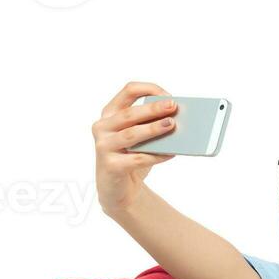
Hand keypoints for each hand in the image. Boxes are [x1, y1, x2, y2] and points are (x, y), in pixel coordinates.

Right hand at [93, 81, 177, 214]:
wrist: (118, 190)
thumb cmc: (132, 156)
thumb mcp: (140, 137)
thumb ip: (150, 125)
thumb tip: (176, 118)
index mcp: (110, 113)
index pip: (129, 91)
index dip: (149, 89)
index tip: (169, 95)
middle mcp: (102, 127)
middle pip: (130, 113)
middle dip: (153, 108)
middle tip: (173, 106)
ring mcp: (104, 146)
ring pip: (132, 134)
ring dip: (154, 129)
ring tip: (172, 125)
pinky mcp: (111, 166)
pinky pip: (137, 159)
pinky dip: (156, 156)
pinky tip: (171, 153)